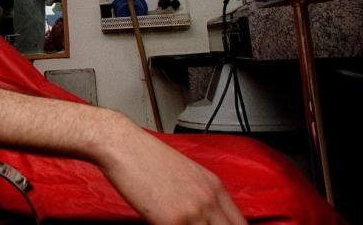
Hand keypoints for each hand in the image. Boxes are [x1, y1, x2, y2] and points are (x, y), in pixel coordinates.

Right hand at [95, 118, 246, 224]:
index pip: (240, 223)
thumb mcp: (185, 172)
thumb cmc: (145, 155)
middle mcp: (209, 200)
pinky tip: (160, 224)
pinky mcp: (172, 221)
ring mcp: (193, 212)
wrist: (122, 145)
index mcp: (215, 187)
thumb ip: (200, 195)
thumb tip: (202, 215)